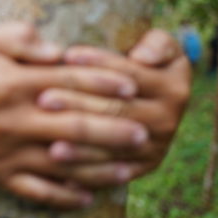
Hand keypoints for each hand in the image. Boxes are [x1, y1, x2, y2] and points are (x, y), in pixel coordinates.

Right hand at [0, 22, 149, 207]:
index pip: (68, 82)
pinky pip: (36, 191)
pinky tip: (90, 197)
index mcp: (13, 84)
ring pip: (62, 164)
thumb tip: (60, 50)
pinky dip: (64, 197)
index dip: (103, 83)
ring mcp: (6, 152)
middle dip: (113, 130)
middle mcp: (13, 120)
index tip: (132, 85)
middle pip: (73, 127)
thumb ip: (22, 37)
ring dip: (100, 167)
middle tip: (145, 132)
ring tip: (132, 167)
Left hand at [37, 29, 190, 180]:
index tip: (67, 55)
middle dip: (77, 104)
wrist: (159, 99)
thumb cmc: (148, 61)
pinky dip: (85, 173)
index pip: (130, 74)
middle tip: (44, 99)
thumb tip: (142, 58)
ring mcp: (156, 147)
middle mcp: (168, 120)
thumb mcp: (162, 45)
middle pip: (116, 111)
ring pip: (111, 146)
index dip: (98, 63)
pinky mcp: (144, 167)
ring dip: (79, 146)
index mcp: (174, 88)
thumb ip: (157, 44)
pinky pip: (111, 172)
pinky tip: (59, 169)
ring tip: (49, 141)